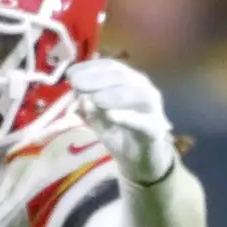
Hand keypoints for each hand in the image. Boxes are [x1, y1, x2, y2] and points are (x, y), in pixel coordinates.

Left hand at [68, 57, 175, 184]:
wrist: (139, 159)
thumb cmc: (118, 133)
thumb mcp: (96, 118)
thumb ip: (87, 106)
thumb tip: (77, 95)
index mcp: (127, 80)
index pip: (110, 67)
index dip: (89, 68)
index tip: (70, 74)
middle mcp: (142, 87)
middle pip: (122, 76)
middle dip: (97, 79)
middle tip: (77, 84)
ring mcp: (152, 107)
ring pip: (137, 94)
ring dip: (114, 95)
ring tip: (95, 99)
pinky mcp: (155, 128)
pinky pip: (143, 121)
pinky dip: (128, 117)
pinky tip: (112, 116)